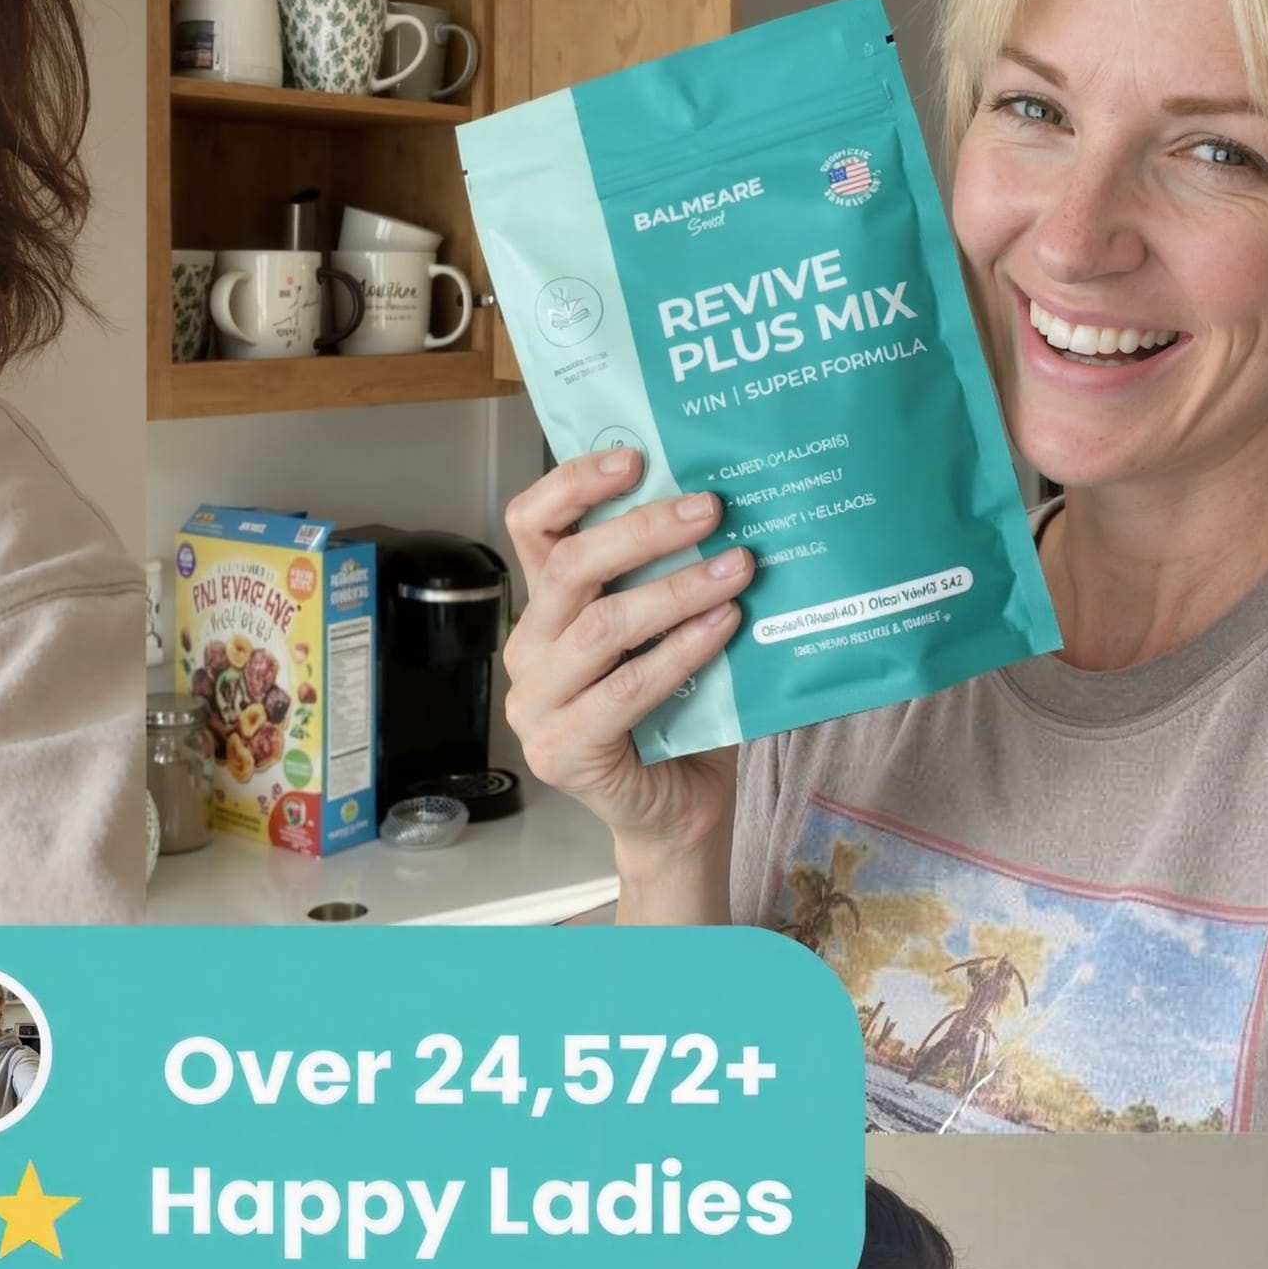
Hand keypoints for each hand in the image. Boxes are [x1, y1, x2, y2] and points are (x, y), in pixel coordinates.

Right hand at [499, 449, 751, 911]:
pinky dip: (680, 651)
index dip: (572, 484)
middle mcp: (530, 652)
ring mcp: (537, 706)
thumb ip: (670, 578)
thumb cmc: (678, 716)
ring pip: (600, 626)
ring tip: (738, 567)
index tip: (633, 457)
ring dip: (676, 590)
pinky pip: (625, 689)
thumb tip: (732, 503)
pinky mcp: (562, 752)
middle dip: (643, 530)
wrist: (678, 811)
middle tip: (711, 508)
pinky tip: (725, 626)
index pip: (532, 527)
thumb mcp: (670, 631)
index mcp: (546, 611)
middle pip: (568, 568)